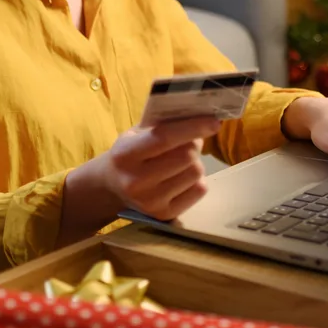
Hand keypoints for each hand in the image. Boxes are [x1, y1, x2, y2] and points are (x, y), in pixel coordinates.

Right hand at [101, 116, 220, 220]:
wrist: (113, 187)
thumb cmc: (131, 152)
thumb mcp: (136, 133)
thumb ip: (162, 123)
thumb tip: (198, 113)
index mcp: (125, 154)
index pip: (164, 138)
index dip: (192, 127)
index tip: (213, 120)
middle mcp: (135, 181)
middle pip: (186, 156)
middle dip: (194, 144)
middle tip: (190, 140)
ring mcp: (150, 201)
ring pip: (196, 173)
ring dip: (195, 162)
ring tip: (181, 161)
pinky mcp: (165, 215)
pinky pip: (199, 190)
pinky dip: (197, 180)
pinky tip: (181, 177)